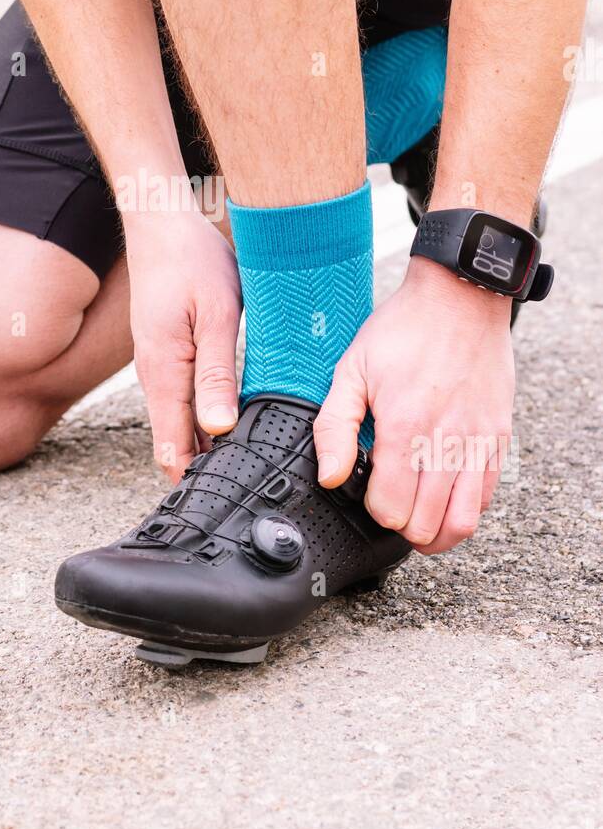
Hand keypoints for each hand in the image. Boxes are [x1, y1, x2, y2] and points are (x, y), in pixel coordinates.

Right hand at [124, 210, 241, 479]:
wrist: (161, 223)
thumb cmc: (191, 261)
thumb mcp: (215, 314)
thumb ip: (216, 373)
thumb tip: (218, 428)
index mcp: (163, 372)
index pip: (171, 447)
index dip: (198, 479)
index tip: (230, 500)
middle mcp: (155, 376)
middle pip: (177, 441)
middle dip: (209, 467)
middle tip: (252, 486)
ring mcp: (158, 366)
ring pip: (182, 421)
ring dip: (210, 442)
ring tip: (250, 462)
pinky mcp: (167, 353)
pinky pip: (184, 398)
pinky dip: (206, 416)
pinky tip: (234, 420)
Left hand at [313, 257, 514, 553]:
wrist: (461, 297)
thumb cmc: (404, 330)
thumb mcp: (352, 369)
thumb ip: (334, 427)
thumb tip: (329, 477)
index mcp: (405, 426)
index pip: (391, 509)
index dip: (374, 508)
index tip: (368, 488)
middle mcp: (446, 441)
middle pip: (425, 525)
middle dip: (402, 525)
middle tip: (391, 503)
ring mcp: (478, 442)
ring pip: (463, 523)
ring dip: (436, 531)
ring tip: (418, 518)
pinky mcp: (499, 437)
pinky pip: (488, 497)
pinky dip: (466, 509)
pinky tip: (445, 495)